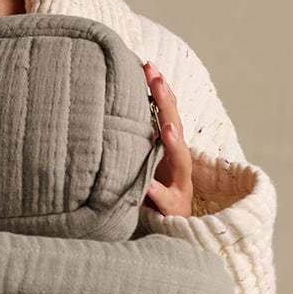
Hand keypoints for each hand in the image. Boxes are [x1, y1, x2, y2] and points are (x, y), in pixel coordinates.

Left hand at [144, 62, 192, 217]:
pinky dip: (158, 193)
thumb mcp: (145, 159)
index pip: (167, 111)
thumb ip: (136, 136)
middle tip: (156, 79)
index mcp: (169, 146)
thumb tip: (111, 105)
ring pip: (181, 159)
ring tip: (167, 127)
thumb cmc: (155, 189)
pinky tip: (149, 187)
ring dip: (174, 142)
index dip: (160, 89)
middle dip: (167, 102)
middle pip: (176, 126)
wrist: (172, 229)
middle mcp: (177, 160)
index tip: (147, 64)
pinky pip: (166, 200)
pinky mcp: (174, 208)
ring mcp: (179, 184)